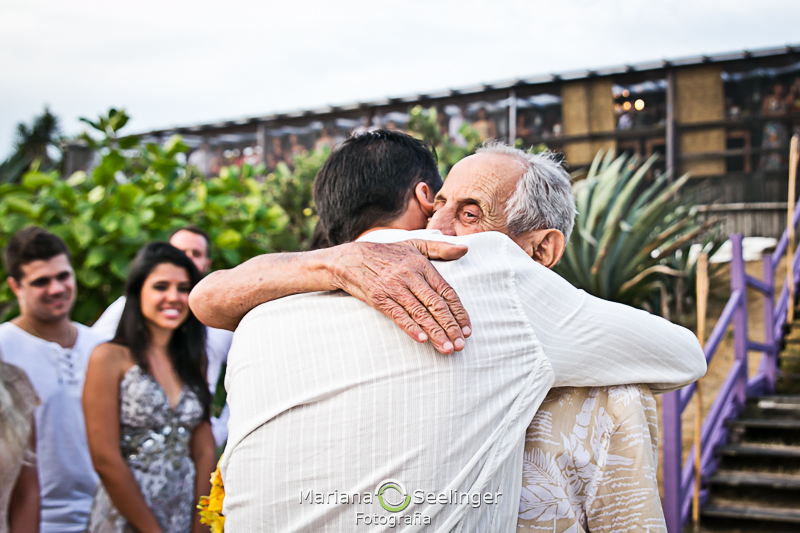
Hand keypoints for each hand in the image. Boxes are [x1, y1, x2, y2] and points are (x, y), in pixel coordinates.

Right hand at [329, 240, 470, 353]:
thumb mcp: (414, 244)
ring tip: (447, 348)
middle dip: (450, 327)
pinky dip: (410, 328)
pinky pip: (397, 315)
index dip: (458, 311)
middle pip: (435, 304)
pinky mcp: (379, 298)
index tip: (467, 329)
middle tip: (461, 344)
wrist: (351, 259)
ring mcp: (393, 287)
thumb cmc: (387, 253)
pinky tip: (422, 339)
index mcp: (421, 264)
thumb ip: (440, 248)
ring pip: (419, 313)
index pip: (446, 291)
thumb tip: (465, 249)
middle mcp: (409, 275)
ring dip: (435, 332)